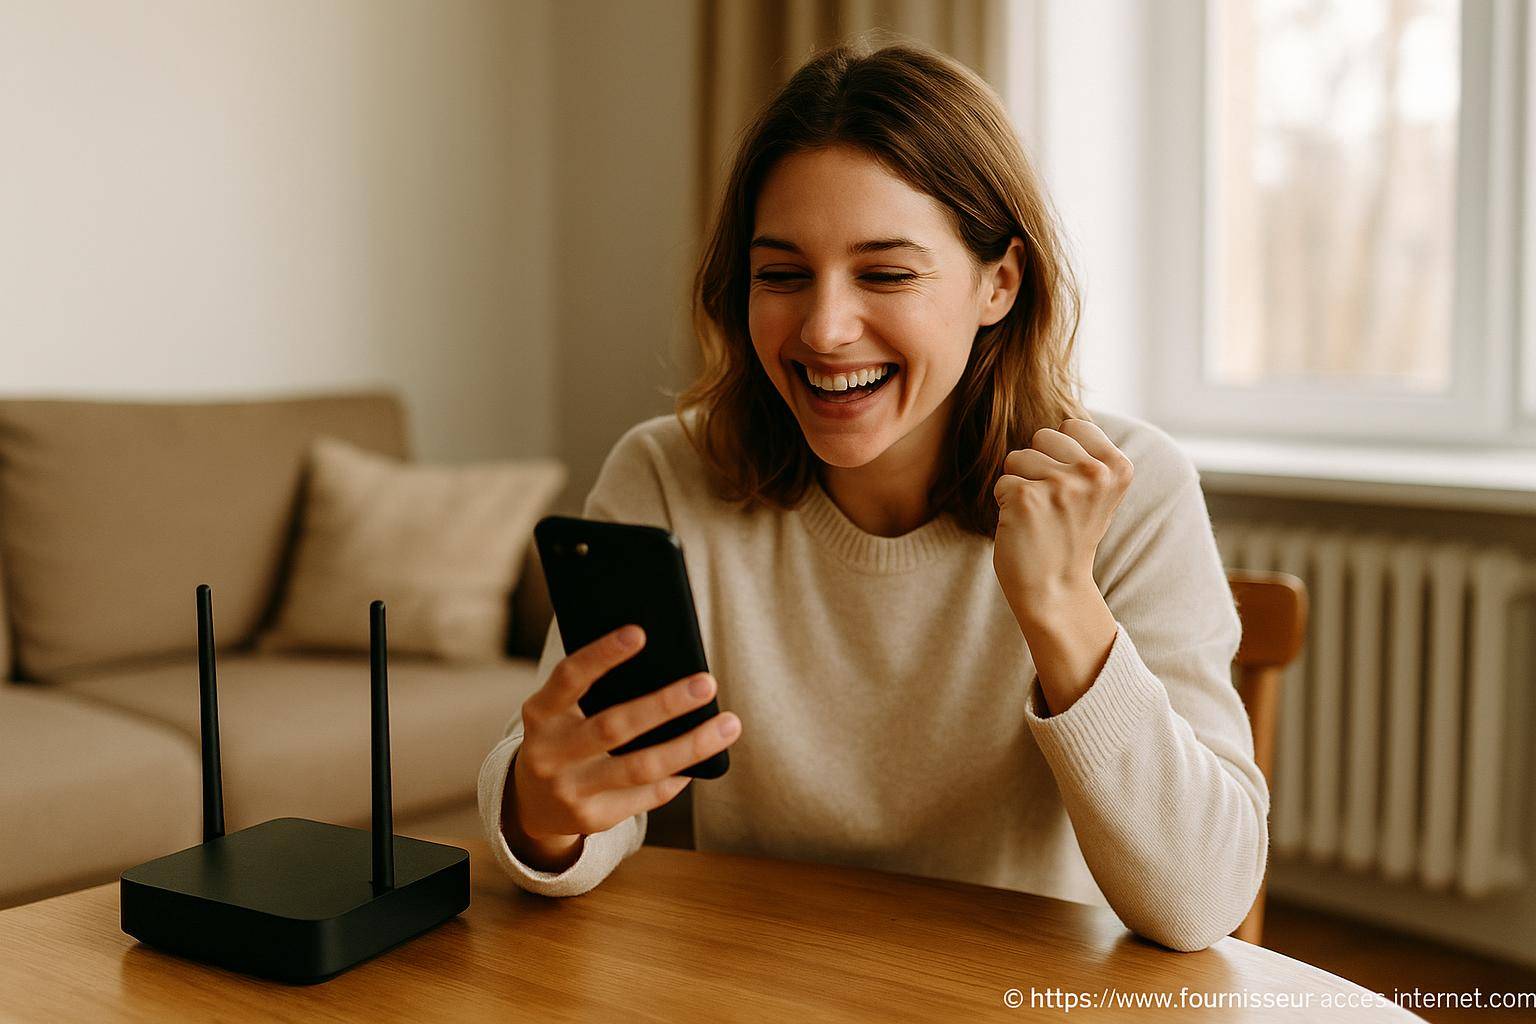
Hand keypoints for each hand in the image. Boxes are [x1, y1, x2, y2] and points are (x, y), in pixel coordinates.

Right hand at [503, 625, 741, 869]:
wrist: (531, 804)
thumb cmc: (563, 738)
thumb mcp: (560, 712)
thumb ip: (593, 692)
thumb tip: (666, 667)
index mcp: (540, 714)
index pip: (569, 678)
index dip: (602, 655)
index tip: (640, 633)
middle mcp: (548, 753)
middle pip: (614, 727)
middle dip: (664, 704)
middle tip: (706, 683)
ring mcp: (569, 790)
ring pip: (640, 767)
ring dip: (690, 746)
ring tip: (728, 724)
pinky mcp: (592, 818)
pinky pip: (647, 795)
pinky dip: (679, 775)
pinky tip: (702, 760)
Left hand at [991, 417, 1132, 622]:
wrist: (1055, 590)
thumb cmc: (1069, 535)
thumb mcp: (1096, 492)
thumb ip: (1086, 454)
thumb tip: (1059, 415)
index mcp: (1118, 466)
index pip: (1071, 425)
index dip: (1061, 454)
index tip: (1071, 489)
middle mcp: (1093, 473)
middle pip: (1042, 436)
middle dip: (1038, 466)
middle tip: (1051, 505)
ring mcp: (1060, 485)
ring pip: (1017, 457)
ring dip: (1019, 485)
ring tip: (1038, 516)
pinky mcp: (1026, 498)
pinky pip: (1001, 482)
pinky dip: (1005, 505)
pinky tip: (1024, 527)